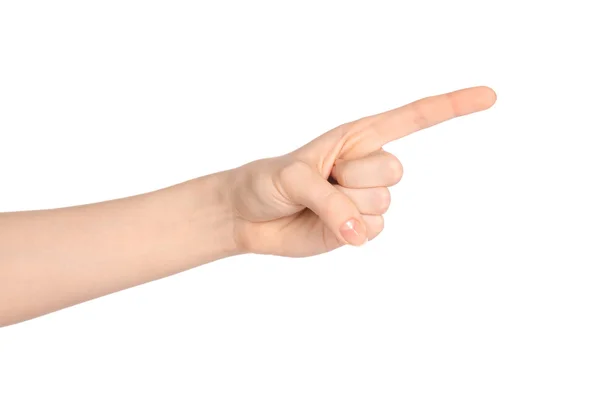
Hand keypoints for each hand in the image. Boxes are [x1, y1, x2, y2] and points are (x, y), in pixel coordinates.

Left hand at [228, 86, 495, 256]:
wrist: (252, 217)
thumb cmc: (269, 182)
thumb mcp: (293, 178)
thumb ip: (330, 200)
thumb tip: (360, 233)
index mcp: (358, 137)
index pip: (413, 118)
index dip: (452, 106)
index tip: (489, 96)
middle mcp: (368, 164)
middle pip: (394, 170)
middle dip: (356, 178)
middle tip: (326, 178)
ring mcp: (366, 197)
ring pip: (382, 204)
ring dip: (347, 207)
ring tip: (320, 201)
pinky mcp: (361, 227)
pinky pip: (372, 231)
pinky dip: (349, 231)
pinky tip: (328, 225)